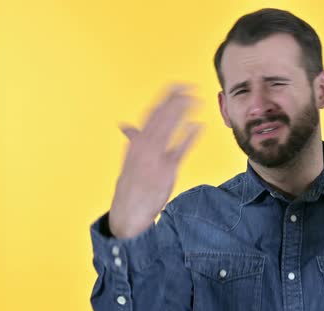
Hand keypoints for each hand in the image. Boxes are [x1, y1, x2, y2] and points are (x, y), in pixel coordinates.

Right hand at [109, 84, 201, 238]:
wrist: (128, 210)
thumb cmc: (132, 184)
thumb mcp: (129, 159)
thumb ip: (132, 140)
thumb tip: (126, 125)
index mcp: (137, 141)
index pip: (153, 113)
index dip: (166, 98)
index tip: (177, 86)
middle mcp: (144, 145)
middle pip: (162, 117)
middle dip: (175, 100)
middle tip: (190, 87)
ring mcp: (155, 157)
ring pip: (169, 128)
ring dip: (181, 112)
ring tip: (195, 100)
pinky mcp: (166, 170)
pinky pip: (179, 150)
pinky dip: (188, 137)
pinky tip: (198, 126)